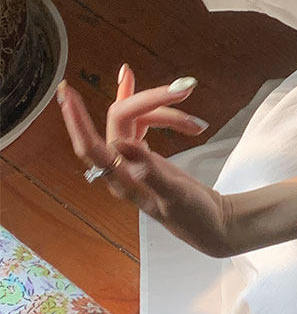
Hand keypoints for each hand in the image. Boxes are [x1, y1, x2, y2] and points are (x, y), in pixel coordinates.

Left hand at [57, 76, 232, 256]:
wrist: (211, 223)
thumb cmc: (193, 216)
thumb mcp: (175, 196)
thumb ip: (151, 172)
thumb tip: (122, 143)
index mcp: (122, 180)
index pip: (91, 146)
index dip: (77, 121)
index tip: (67, 94)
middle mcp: (121, 167)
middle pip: (122, 121)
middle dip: (149, 101)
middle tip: (180, 91)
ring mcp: (131, 159)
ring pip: (136, 119)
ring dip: (164, 111)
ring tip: (194, 124)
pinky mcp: (143, 154)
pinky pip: (141, 122)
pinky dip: (154, 108)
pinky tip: (157, 94)